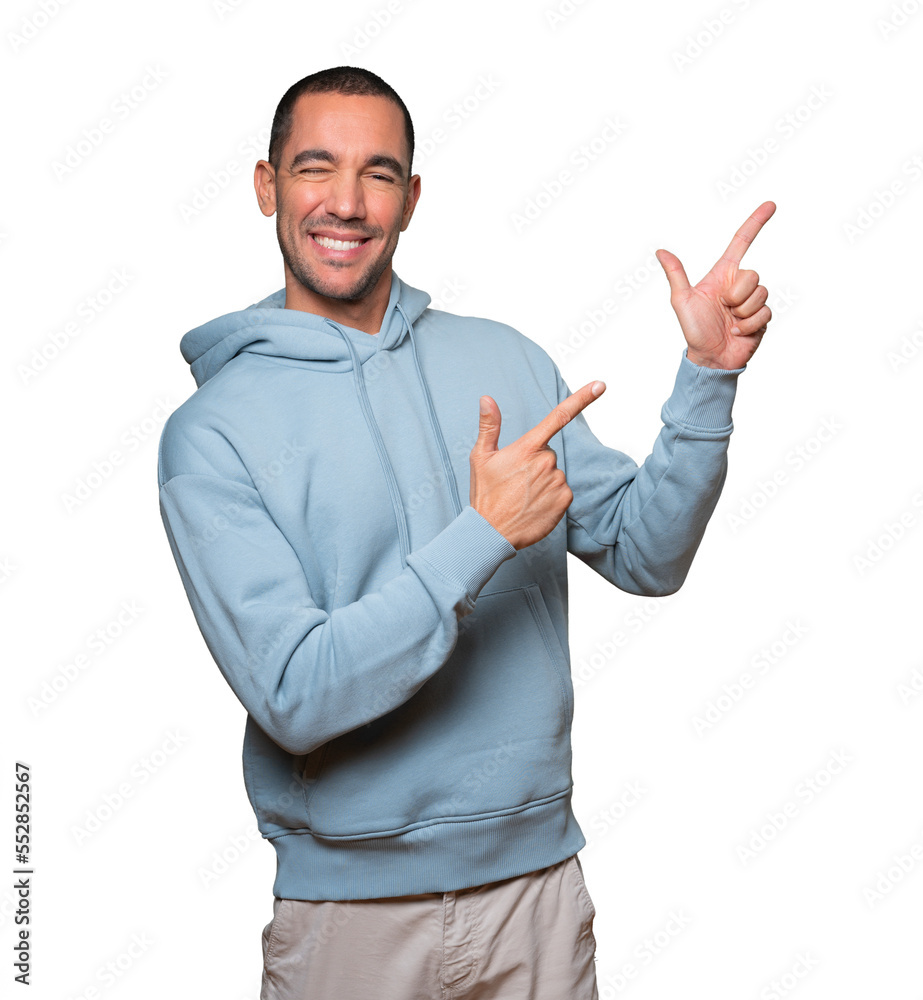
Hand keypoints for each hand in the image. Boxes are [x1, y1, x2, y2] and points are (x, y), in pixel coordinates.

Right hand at [469, 381, 605, 549]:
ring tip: (522, 496)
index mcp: (527, 447)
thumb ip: (489, 426)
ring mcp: (558, 481)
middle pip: (548, 453)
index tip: (600, 385)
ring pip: (555, 473)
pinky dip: (551, 497)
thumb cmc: (485, 494)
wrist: (491, 533)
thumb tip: (487, 398)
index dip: (581, 398)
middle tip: (515, 481)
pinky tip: (534, 505)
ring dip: (542, 481)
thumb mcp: (481, 457)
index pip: (558, 417)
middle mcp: (546, 461)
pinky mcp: (565, 499)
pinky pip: (562, 491)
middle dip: (535, 463)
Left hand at [655, 201, 775, 369]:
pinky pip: (765, 312)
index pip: (741, 243)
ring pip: (760, 294)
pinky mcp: (762, 318)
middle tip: (723, 309)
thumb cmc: (695, 330)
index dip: (755, 223)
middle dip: (737, 295)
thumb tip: (661, 251)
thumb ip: (676, 274)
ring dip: (742, 312)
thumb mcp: (681, 300)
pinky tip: (738, 332)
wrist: (710, 358)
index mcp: (723, 275)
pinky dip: (749, 325)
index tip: (771, 205)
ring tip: (730, 322)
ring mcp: (752, 302)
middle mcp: (739, 285)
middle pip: (753, 274)